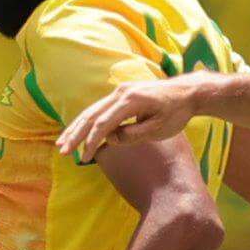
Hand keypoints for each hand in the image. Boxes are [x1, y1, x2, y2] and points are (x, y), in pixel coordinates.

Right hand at [58, 78, 195, 163]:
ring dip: (76, 128)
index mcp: (130, 100)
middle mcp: (121, 93)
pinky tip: (78, 134)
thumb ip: (134, 135)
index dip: (92, 141)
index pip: (103, 123)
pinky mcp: (121, 95)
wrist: (187, 92)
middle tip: (62, 151)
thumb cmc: (176, 112)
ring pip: (92, 111)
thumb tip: (111, 139)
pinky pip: (99, 109)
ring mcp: (120, 92)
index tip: (84, 157)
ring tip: (63, 143)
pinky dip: (87, 122)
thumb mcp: (159, 128)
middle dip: (75, 134)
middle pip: (91, 115)